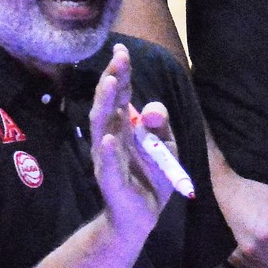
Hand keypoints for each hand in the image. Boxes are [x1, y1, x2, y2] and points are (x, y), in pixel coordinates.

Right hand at [90, 44, 175, 240]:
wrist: (140, 218)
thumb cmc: (150, 177)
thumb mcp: (165, 146)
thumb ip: (161, 124)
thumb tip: (153, 107)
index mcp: (124, 126)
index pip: (120, 94)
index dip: (119, 73)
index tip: (121, 50)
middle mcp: (110, 137)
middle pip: (108, 104)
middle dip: (112, 79)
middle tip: (118, 57)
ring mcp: (107, 158)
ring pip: (102, 127)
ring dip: (105, 105)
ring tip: (110, 83)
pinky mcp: (111, 181)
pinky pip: (108, 164)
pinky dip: (108, 151)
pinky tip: (109, 138)